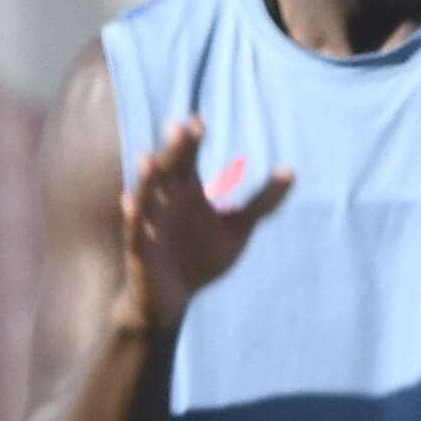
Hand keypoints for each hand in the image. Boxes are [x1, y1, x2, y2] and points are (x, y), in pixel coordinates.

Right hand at [113, 116, 292, 338]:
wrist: (174, 298)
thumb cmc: (201, 257)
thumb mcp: (238, 227)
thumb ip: (262, 201)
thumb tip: (290, 170)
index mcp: (187, 192)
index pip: (188, 159)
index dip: (191, 142)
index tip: (198, 122)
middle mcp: (166, 200)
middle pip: (168, 170)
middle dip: (175, 151)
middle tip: (182, 127)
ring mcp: (150, 222)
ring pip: (146, 195)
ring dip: (147, 179)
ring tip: (149, 159)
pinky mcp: (139, 248)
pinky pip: (135, 230)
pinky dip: (133, 216)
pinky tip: (130, 201)